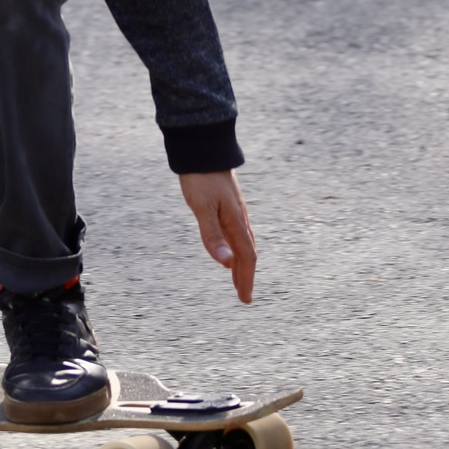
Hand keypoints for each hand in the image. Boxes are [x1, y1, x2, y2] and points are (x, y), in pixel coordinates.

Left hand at [179, 170, 256, 303]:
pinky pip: (238, 234)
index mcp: (235, 222)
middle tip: (244, 296)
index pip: (246, 258)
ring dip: (242, 263)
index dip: (245, 279)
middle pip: (248, 253)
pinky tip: (229, 250)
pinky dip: (237, 248)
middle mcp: (240, 219)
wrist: (204, 149)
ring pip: (244, 243)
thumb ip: (212, 235)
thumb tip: (224, 263)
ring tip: (237, 279)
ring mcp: (236, 212)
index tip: (245, 298)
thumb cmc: (200, 178)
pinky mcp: (230, 205)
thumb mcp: (201, 207)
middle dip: (246, 276)